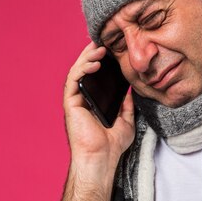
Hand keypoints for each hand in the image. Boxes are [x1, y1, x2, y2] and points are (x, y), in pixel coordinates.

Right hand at [64, 42, 134, 166]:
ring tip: (100, 47)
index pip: (96, 77)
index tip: (113, 49)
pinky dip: (83, 69)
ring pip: (78, 72)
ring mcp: (75, 101)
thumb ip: (127, 106)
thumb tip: (130, 91)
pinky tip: (94, 62)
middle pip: (85, 70)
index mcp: (94, 102)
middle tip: (104, 41)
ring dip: (87, 57)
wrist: (102, 159)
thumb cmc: (112, 145)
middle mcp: (83, 99)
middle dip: (93, 54)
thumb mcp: (126, 121)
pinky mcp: (71, 103)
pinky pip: (74, 80)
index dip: (102, 61)